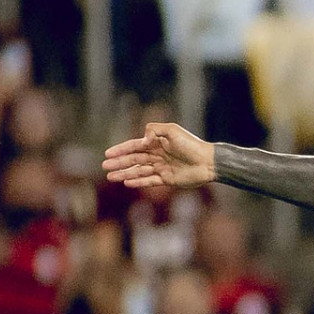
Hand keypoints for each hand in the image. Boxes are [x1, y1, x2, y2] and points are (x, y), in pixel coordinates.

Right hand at [102, 123, 216, 193]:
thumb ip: (154, 130)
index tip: (107, 154)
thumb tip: (141, 142)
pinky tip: (127, 182)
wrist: (208, 161)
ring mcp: (162, 168)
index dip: (120, 150)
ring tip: (111, 177)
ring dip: (125, 174)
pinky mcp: (168, 179)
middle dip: (119, 163)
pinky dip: (138, 182)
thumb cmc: (191, 144)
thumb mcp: (172, 130)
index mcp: (157, 143)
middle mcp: (158, 155)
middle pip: (134, 160)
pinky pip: (150, 181)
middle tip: (105, 167)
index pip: (134, 146)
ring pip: (139, 171)